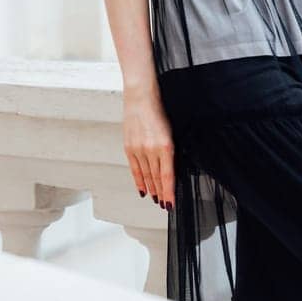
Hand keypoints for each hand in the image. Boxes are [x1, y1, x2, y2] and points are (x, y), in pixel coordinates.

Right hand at [122, 86, 174, 209]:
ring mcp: (138, 149)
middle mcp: (151, 149)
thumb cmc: (159, 109)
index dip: (169, 192)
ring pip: (146, 176)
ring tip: (155, 199)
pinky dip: (139, 180)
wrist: (140, 96)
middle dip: (161, 193)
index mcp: (165, 145)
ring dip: (151, 189)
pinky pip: (135, 168)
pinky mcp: (129, 146)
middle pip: (156, 178)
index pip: (167, 176)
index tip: (171, 203)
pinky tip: (142, 189)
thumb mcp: (171, 131)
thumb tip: (172, 169)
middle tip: (164, 204)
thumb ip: (171, 151)